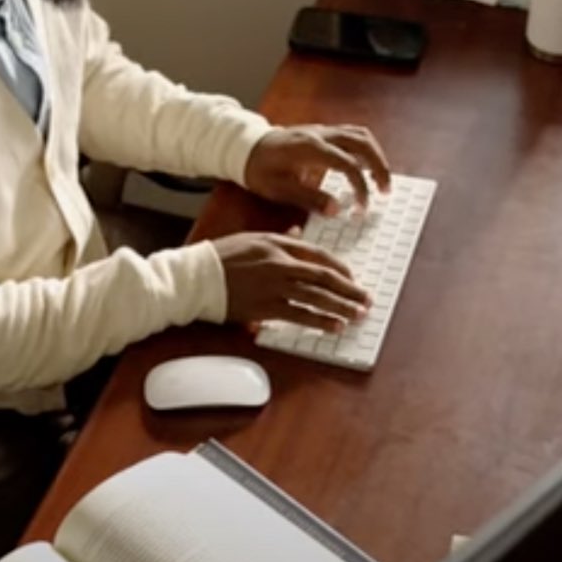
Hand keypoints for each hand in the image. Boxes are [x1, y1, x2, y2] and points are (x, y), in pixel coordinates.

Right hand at [212, 230, 370, 330]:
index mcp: (277, 244)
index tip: (352, 279)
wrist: (195, 277)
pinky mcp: (265, 308)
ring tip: (357, 315)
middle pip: (323, 276)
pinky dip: (319, 321)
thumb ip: (279, 238)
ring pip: (316, 297)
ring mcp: (273, 287)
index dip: (339, 268)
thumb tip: (298, 234)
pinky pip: (299, 315)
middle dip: (349, 289)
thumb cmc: (220, 257)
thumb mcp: (251, 239)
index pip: (317, 255)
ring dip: (340, 307)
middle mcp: (279, 264)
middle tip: (366, 299)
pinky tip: (334, 326)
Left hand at [244, 125, 390, 214]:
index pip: (348, 165)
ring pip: (360, 134)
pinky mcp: (321, 132)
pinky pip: (350, 134)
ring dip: (375, 155)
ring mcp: (322, 130)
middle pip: (362, 142)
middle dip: (379, 166)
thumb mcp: (279, 189)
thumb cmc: (259, 170)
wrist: (244, 148)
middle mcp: (320, 134)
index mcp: (310, 148)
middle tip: (385, 190)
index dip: (361, 187)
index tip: (362, 208)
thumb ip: (309, 199)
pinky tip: (365, 167)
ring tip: (380, 179)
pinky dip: (364, 149)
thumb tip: (337, 210)